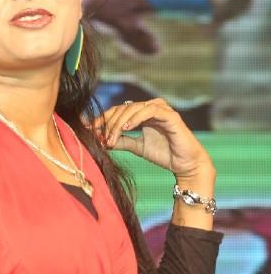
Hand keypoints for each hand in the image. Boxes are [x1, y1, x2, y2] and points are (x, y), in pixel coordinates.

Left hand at [94, 98, 214, 183]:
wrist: (185, 165)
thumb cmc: (163, 154)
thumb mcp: (136, 147)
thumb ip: (120, 141)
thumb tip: (98, 139)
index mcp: (141, 114)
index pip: (117, 111)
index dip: (101, 119)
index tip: (88, 129)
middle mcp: (150, 108)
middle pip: (122, 108)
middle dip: (108, 123)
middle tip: (100, 138)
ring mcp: (161, 110)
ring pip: (132, 108)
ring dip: (118, 123)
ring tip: (111, 138)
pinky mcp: (171, 115)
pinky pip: (150, 110)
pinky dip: (136, 118)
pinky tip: (126, 128)